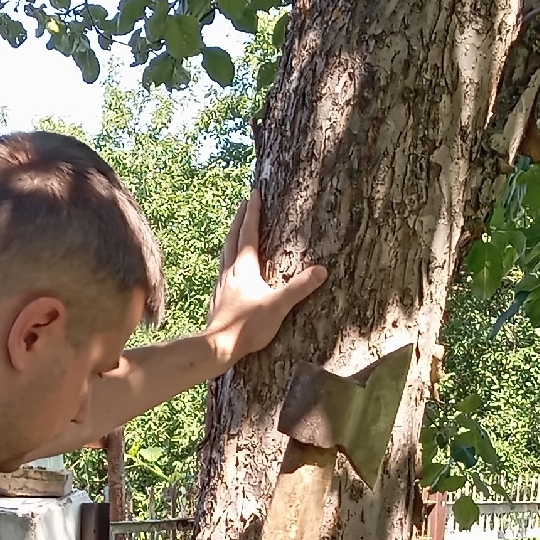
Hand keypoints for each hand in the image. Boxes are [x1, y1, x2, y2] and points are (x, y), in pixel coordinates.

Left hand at [205, 191, 327, 366]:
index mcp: (244, 267)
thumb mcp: (278, 306)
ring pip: (225, 251)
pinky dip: (227, 258)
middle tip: (244, 203)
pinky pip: (223, 268)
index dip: (252, 212)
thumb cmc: (247, 327)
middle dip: (239, 218)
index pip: (248, 232)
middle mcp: (229, 270)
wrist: (218, 346)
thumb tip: (321, 271)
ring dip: (231, 236)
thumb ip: (299, 288)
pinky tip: (229, 266)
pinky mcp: (218, 297)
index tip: (254, 193)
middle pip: (233, 237)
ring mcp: (221, 283)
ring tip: (236, 228)